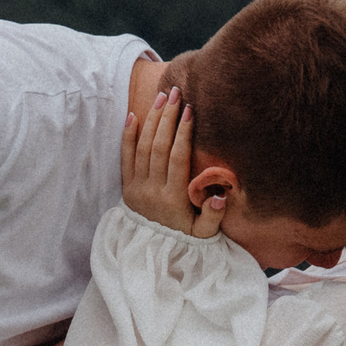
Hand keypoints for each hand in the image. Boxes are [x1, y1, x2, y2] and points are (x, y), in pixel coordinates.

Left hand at [120, 88, 226, 238]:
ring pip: (142, 147)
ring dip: (152, 120)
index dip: (183, 133)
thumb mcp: (204, 234)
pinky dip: (128, 135)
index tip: (189, 111)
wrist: (153, 253)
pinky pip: (124, 157)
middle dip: (167, 117)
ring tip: (161, 97)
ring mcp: (137, 188)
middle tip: (176, 93)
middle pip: (158, 147)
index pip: (177, 158)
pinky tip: (134, 115)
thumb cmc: (184, 239)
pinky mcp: (127, 187)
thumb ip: (213, 216)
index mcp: (173, 199)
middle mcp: (152, 190)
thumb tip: (221, 196)